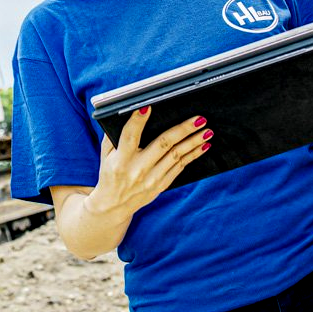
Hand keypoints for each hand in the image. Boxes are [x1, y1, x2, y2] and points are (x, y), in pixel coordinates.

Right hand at [89, 106, 210, 217]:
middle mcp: (137, 169)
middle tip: (199, 118)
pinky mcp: (160, 185)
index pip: (130, 136)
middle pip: (163, 144)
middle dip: (183, 130)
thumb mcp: (105, 155)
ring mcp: (151, 179)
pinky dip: (192, 155)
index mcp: (120, 159)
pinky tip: (203, 146)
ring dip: (193, 142)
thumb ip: (113, 135)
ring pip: (176, 156)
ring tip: (207, 131)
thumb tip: (127, 112)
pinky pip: (179, 167)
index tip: (148, 106)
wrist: (114, 205)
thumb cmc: (109, 173)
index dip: (138, 121)